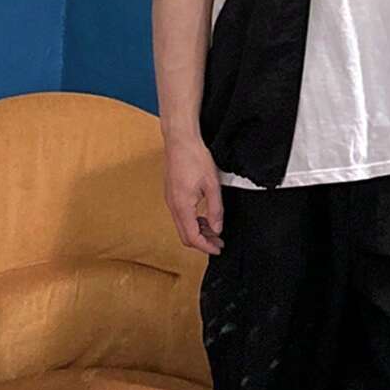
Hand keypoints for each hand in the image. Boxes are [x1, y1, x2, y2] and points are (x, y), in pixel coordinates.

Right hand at [163, 138, 224, 254]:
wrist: (180, 140)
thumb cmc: (195, 158)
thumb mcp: (212, 185)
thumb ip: (215, 210)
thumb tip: (217, 228)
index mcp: (182, 206)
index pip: (192, 237)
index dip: (206, 247)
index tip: (218, 249)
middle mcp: (173, 206)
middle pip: (185, 235)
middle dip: (202, 242)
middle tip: (219, 242)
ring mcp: (170, 200)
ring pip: (182, 226)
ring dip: (198, 232)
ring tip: (214, 231)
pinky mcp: (171, 194)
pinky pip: (180, 216)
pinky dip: (192, 222)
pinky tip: (204, 217)